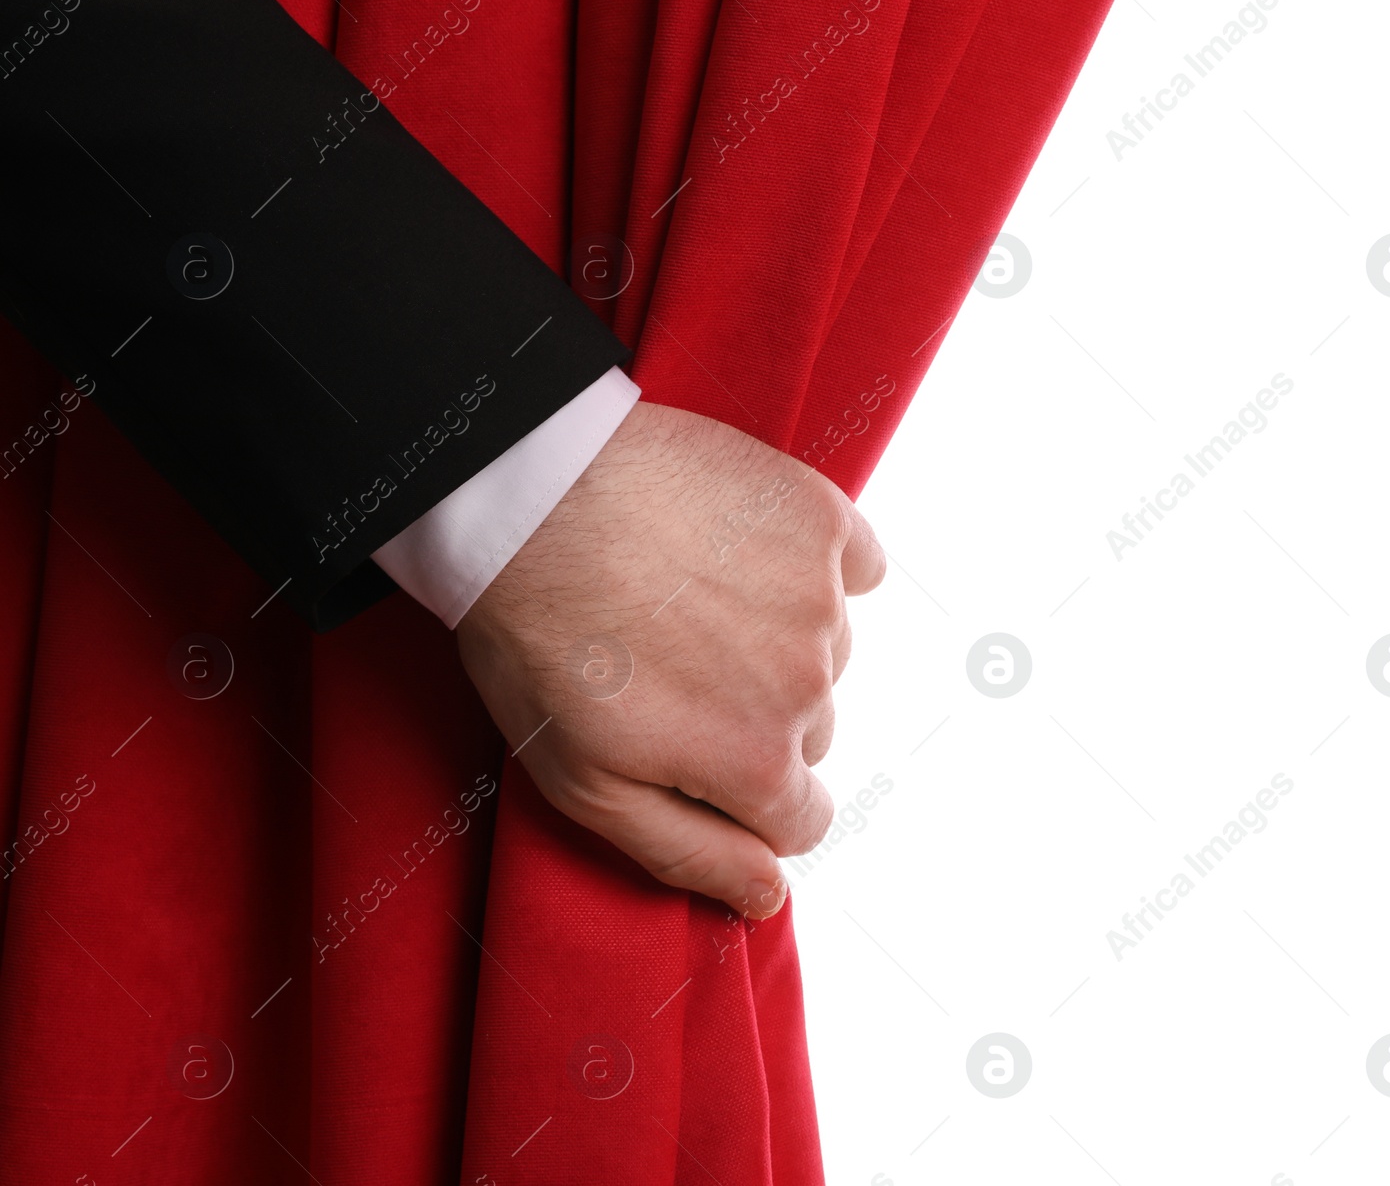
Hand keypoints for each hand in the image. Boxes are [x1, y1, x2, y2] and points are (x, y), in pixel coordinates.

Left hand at [456, 400, 885, 918]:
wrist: (530, 495)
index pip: (801, 819)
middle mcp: (809, 685)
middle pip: (811, 730)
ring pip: (829, 648)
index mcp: (756, 762)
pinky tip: (747, 551)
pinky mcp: (821, 517)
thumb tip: (772, 897)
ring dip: (778, 636)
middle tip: (672, 663)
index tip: (694, 747)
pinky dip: (816, 565)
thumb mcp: (586, 783)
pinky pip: (856, 563)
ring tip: (689, 598)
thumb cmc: (540, 642)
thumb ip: (690, 853)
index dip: (745, 794)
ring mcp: (820, 596)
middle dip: (755, 713)